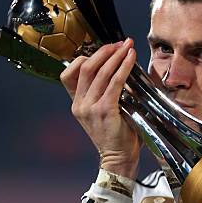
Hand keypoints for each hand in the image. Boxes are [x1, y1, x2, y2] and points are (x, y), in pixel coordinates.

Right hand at [61, 38, 140, 178]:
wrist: (119, 159)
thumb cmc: (118, 136)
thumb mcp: (105, 112)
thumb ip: (106, 93)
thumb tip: (120, 69)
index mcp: (76, 104)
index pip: (69, 73)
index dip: (85, 58)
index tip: (104, 51)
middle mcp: (79, 104)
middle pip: (85, 67)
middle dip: (104, 51)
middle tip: (120, 43)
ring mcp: (90, 107)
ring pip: (100, 72)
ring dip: (115, 56)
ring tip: (127, 47)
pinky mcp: (105, 110)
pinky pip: (114, 82)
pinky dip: (124, 68)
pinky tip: (132, 59)